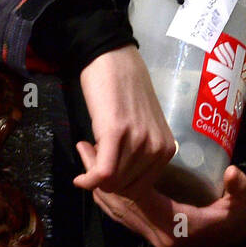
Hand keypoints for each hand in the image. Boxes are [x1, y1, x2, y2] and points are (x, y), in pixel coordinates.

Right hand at [73, 46, 175, 193]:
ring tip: (86, 148)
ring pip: (112, 182)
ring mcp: (139, 140)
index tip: (103, 166)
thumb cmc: (123, 90)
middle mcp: (158, 148)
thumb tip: (119, 181)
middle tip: (90, 155)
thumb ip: (139, 153)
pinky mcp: (116, 133)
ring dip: (92, 174)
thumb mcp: (141, 127)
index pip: (141, 188)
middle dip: (104, 180)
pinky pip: (103, 174)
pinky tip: (79, 178)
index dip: (118, 183)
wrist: (111, 58)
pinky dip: (88, 180)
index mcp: (166, 149)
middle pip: (126, 188)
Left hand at [85, 163, 245, 246]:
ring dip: (97, 181)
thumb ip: (239, 188)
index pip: (134, 197)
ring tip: (86, 152)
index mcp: (173, 225)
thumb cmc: (241, 213)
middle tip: (84, 145)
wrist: (240, 232)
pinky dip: (106, 191)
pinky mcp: (149, 228)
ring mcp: (151, 233)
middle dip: (97, 175)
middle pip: (117, 202)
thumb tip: (233, 174)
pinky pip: (120, 211)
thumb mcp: (245, 199)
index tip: (99, 147)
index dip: (113, 173)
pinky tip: (99, 171)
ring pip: (114, 208)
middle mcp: (156, 233)